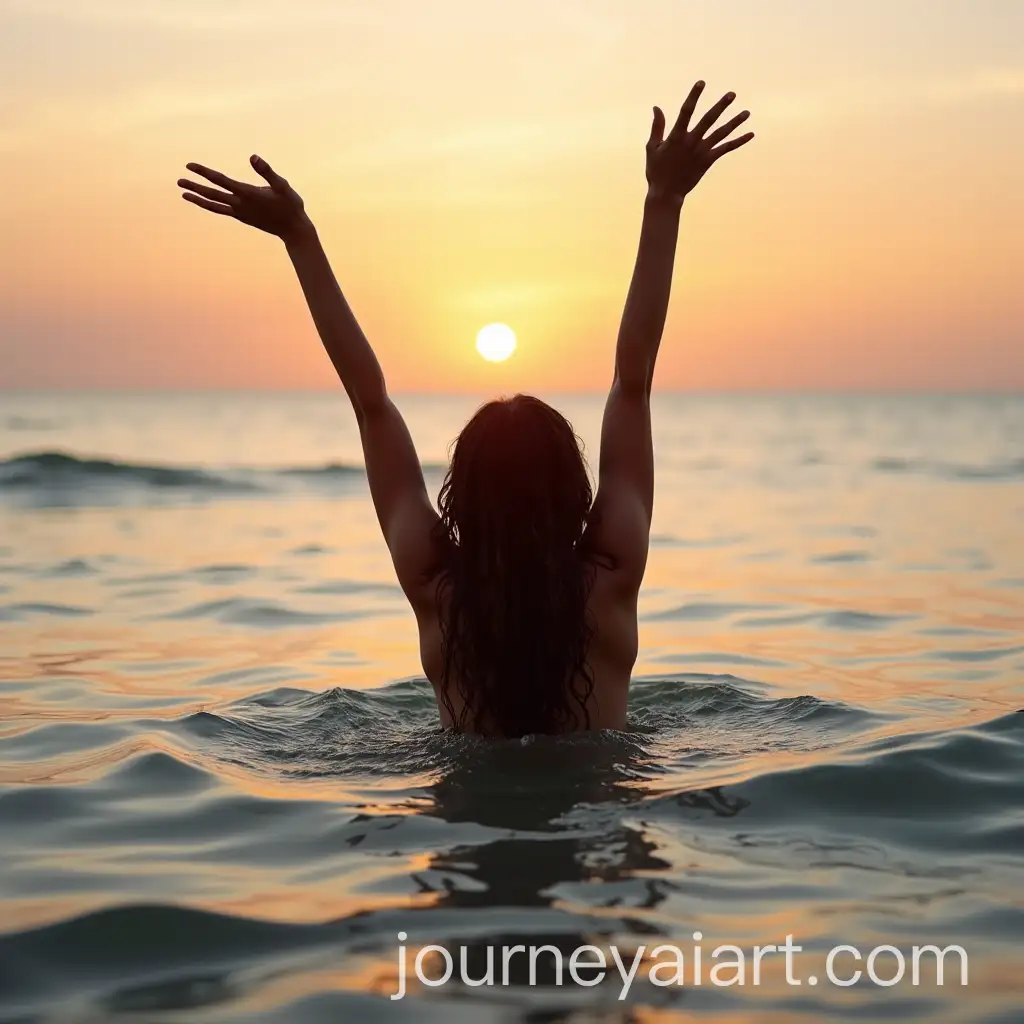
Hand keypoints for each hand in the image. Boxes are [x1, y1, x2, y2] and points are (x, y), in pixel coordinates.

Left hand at [177, 155, 308, 239]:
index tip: (190, 165)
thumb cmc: (291, 205)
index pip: (221, 180)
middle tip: (179, 181)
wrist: (294, 230)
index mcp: (248, 194)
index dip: (204, 172)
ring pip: (214, 205)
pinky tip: (203, 201)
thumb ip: (267, 171)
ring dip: (198, 199)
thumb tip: (252, 156)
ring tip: (183, 194)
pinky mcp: (243, 217)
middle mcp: (241, 204)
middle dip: (195, 186)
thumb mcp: (282, 185)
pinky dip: (210, 206)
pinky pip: (222, 210)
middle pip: (212, 194)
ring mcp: (240, 213)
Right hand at [646, 81, 753, 205]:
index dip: (694, 96)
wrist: (666, 194)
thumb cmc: (656, 171)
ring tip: (747, 112)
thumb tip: (657, 107)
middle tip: (732, 94)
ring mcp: (701, 152)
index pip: (686, 112)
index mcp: (676, 136)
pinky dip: (738, 141)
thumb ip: (657, 127)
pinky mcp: (708, 161)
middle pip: (709, 120)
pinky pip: (725, 149)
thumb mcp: (652, 148)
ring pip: (721, 134)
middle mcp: (691, 142)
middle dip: (721, 106)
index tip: (701, 83)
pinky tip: (750, 134)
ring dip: (735, 122)